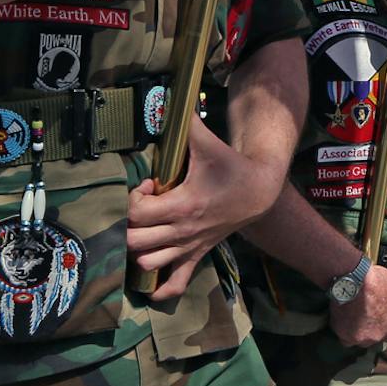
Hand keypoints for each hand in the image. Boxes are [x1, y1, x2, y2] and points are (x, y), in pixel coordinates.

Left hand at [127, 114, 273, 299]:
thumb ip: (186, 123)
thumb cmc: (230, 167)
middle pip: (134, 241)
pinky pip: (173, 285)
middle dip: (128, 223)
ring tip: (145, 228)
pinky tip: (150, 273)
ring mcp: (188, 248)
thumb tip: (165, 99)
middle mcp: (182, 232)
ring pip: (146, 263)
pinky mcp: (196, 257)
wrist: (258, 191)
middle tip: (142, 207)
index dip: (133, 198)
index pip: (137, 212)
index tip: (148, 185)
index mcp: (183, 206)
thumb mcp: (208, 143)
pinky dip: (157, 286)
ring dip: (137, 248)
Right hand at [329, 264, 386, 346]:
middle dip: (370, 328)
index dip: (382, 322)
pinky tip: (343, 320)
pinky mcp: (345, 336)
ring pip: (359, 339)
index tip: (377, 313)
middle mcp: (377, 337)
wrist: (354, 281)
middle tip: (364, 313)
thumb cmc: (378, 282)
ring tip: (353, 316)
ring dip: (357, 331)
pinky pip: (344, 338)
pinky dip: (344, 331)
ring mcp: (360, 338)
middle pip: (373, 337)